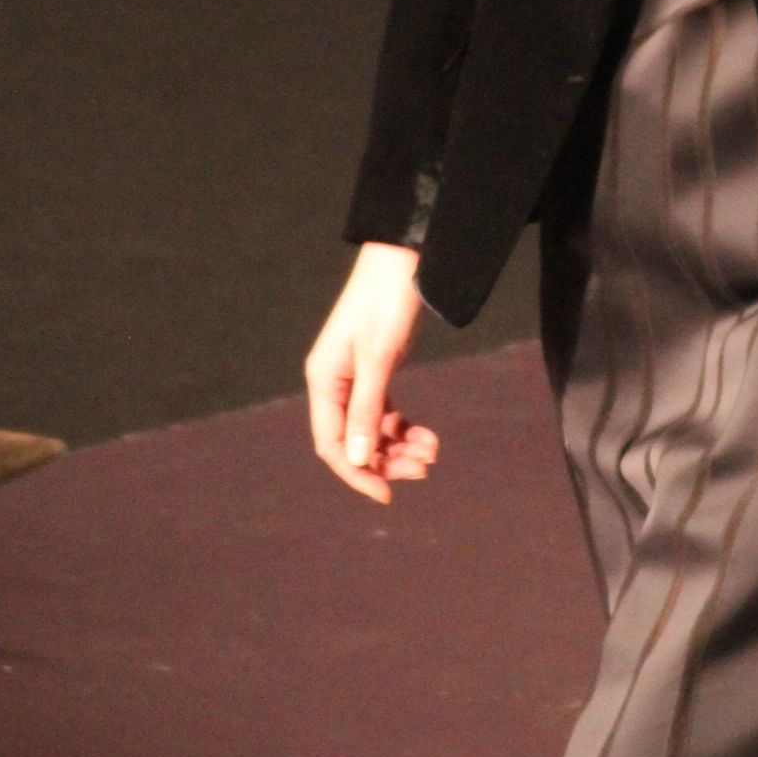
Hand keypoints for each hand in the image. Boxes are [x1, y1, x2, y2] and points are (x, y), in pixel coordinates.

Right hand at [304, 244, 438, 506]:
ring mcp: (353, 378)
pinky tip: (428, 437)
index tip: (386, 495)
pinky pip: (384, 412)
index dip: (357, 473)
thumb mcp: (380, 360)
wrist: (403, 261)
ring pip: (372, 430)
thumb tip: (359, 460)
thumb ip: (368, 411)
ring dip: (399, 446)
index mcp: (324, 381)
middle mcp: (334, 383)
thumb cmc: (387, 304)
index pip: (332, 444)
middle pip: (354, 441)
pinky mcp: (374, 371)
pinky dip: (405, 427)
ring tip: (433, 452)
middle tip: (424, 469)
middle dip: (386, 460)